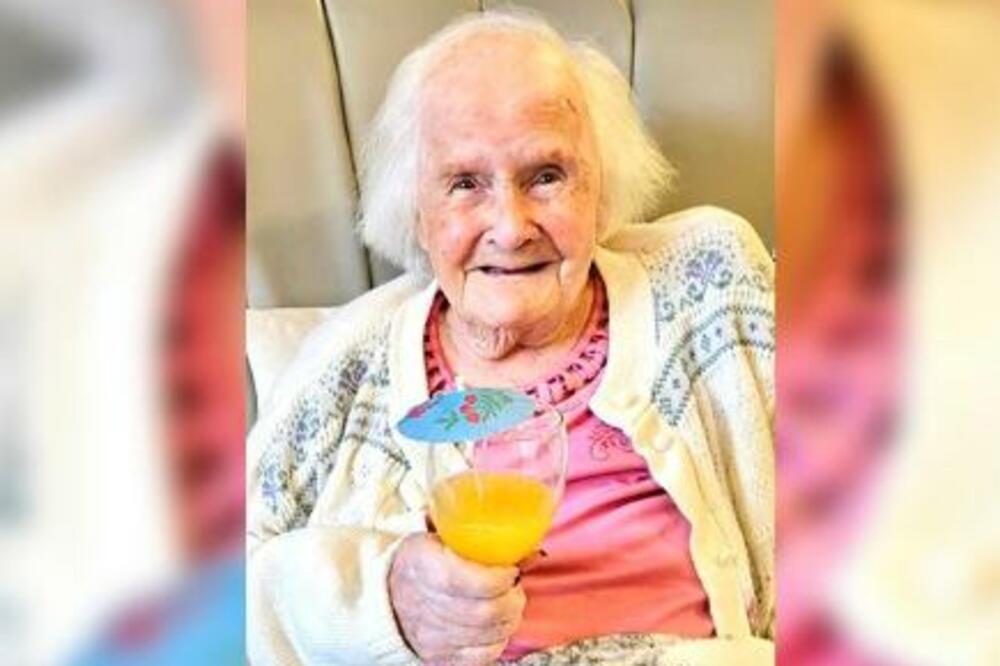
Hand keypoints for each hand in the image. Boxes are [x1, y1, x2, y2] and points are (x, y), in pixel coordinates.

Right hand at [389, 533, 525, 664]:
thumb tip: (524, 545)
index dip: (501, 579)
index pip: (475, 582)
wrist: (389, 596)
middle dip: (512, 600)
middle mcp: (427, 605)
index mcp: (427, 566)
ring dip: (509, 619)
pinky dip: (498, 641)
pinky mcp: (440, 658)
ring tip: (508, 604)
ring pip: (490, 635)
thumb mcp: (438, 537)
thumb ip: (474, 538)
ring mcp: (433, 636)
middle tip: (515, 587)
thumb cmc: (421, 563)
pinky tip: (496, 626)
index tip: (511, 569)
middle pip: (486, 612)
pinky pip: (483, 656)